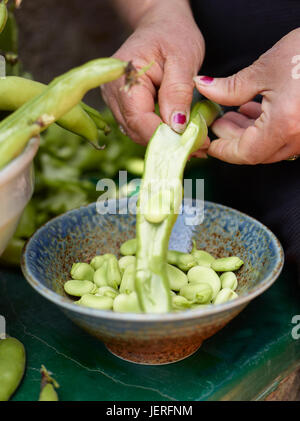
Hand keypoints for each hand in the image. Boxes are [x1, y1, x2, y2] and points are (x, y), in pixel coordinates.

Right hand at [102, 0, 204, 149]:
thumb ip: (178, 92)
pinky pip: (140, 128)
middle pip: (136, 131)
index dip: (165, 137)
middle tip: (200, 147)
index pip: (139, 120)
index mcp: (123, 77)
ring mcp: (115, 101)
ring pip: (138, 133)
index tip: (194, 144)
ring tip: (193, 140)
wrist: (161, 25)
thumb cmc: (172, 34)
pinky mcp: (124, 107)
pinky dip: (160, 134)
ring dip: (165, 141)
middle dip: (167, 143)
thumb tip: (176, 127)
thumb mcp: (183, 58)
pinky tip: (180, 133)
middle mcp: (112, 92)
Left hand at [194, 29, 299, 163]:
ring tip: (232, 114)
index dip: (223, 150)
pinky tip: (254, 111)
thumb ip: (231, 87)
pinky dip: (265, 129)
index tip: (210, 143)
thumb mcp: (266, 68)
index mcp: (284, 125)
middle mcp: (299, 137)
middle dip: (233, 140)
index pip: (245, 153)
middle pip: (257, 152)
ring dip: (248, 134)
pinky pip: (284, 137)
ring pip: (270, 146)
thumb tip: (205, 88)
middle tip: (217, 123)